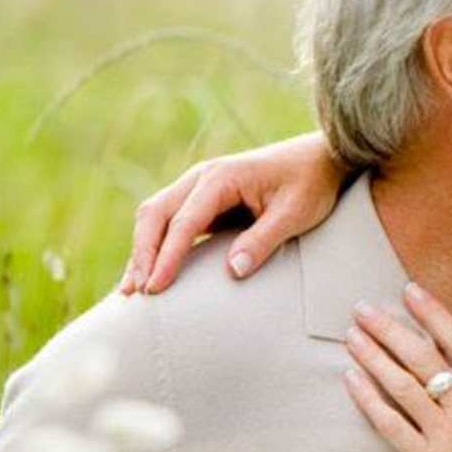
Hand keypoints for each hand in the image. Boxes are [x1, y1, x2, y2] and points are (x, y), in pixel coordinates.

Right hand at [122, 131, 347, 294]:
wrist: (319, 158)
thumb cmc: (310, 183)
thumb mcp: (296, 213)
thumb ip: (264, 239)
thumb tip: (232, 271)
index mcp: (222, 177)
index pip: (184, 221)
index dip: (167, 256)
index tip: (156, 287)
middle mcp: (202, 177)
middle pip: (156, 215)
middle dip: (143, 254)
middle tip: (139, 293)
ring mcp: (198, 187)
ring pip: (155, 217)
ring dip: (141, 251)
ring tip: (131, 290)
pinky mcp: (202, 200)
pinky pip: (168, 222)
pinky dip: (154, 246)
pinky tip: (148, 273)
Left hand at [340, 283, 451, 451]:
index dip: (433, 314)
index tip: (411, 292)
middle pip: (423, 358)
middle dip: (390, 328)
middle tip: (364, 308)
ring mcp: (444, 435)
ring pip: (401, 386)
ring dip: (373, 357)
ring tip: (352, 336)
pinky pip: (390, 424)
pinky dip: (369, 400)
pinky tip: (352, 379)